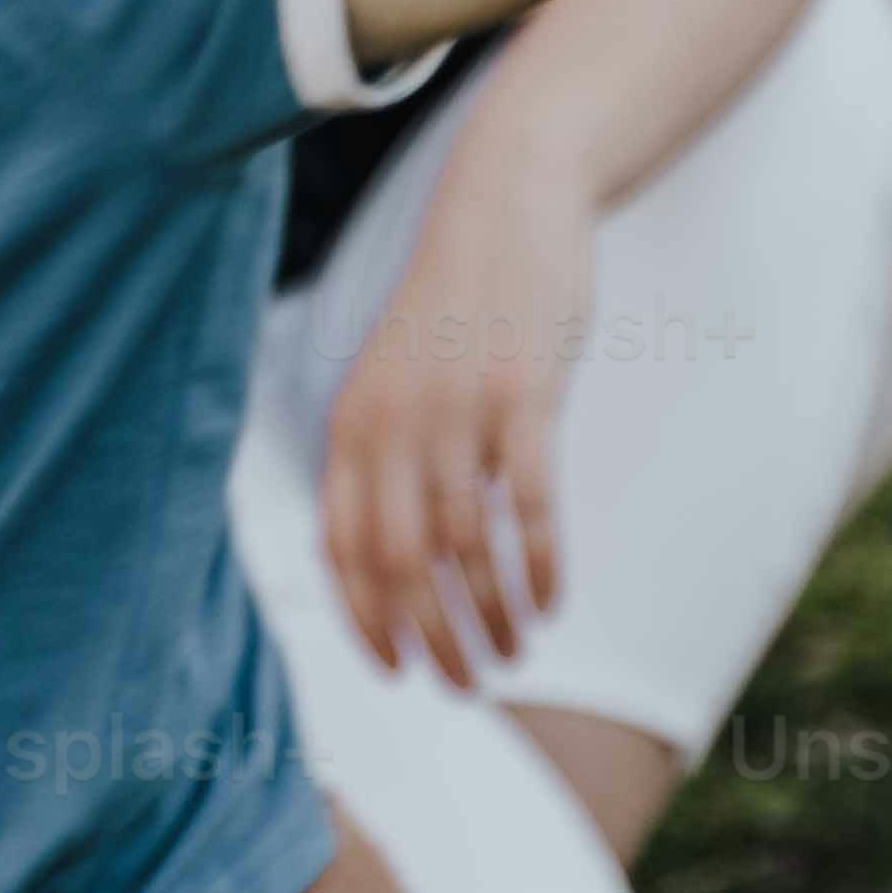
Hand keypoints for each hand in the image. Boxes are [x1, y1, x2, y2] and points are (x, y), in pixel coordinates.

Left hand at [317, 145, 592, 684]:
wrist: (504, 206)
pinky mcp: (523, 399)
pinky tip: (550, 601)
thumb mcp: (393, 379)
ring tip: (515, 652)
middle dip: (433, 641)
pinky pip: (528, 507)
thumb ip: (383, 456)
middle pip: (399, 566)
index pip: (340, 551)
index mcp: (352, 427)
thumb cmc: (454, 307)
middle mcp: (391, 426)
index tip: (398, 671)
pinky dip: (539, 566)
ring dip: (491, 615)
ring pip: (465, 548)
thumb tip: (389, 555)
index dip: (367, 622)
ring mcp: (457, 413)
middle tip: (468, 686)